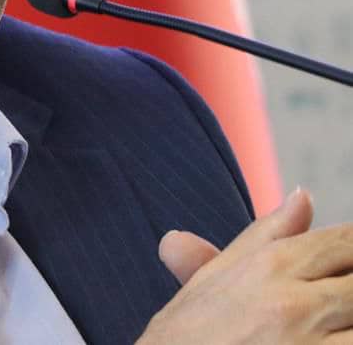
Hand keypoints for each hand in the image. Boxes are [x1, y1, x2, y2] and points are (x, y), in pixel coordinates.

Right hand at [139, 188, 352, 342]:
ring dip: (350, 322)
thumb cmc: (188, 331)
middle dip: (351, 288)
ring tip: (333, 320)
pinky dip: (346, 339)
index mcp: (271, 265)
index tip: (346, 262)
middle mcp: (294, 302)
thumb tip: (304, 195)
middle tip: (336, 299)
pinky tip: (331, 336)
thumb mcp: (217, 274)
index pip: (347, 242)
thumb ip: (269, 232)